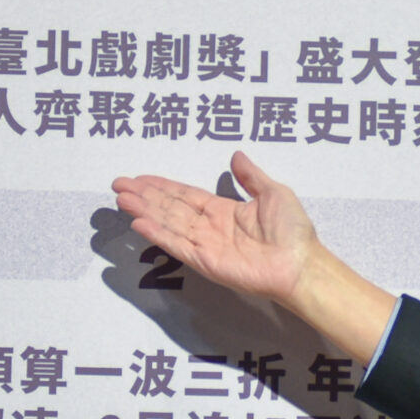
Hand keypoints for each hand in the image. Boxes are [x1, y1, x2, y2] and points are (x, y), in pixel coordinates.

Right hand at [112, 153, 395, 361]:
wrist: (301, 263)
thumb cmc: (293, 231)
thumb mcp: (274, 193)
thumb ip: (251, 176)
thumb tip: (236, 155)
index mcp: (224, 210)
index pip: (185, 195)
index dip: (162, 186)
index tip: (140, 178)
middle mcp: (210, 227)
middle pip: (170, 208)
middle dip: (145, 196)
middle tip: (119, 185)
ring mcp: (206, 245)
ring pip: (168, 224)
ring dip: (145, 211)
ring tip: (122, 199)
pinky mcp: (206, 261)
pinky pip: (177, 245)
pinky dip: (158, 234)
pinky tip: (140, 223)